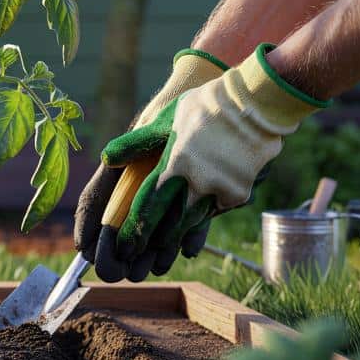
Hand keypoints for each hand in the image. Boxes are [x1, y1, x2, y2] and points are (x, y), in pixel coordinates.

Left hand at [101, 44, 326, 277]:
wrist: (253, 104)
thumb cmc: (203, 108)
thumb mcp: (164, 120)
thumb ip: (135, 144)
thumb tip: (106, 160)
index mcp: (174, 165)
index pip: (148, 206)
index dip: (133, 229)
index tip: (122, 246)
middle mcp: (197, 182)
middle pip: (169, 222)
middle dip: (150, 241)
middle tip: (134, 256)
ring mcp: (221, 189)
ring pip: (192, 222)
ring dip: (174, 236)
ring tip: (159, 249)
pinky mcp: (239, 192)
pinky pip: (215, 213)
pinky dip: (200, 220)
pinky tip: (189, 228)